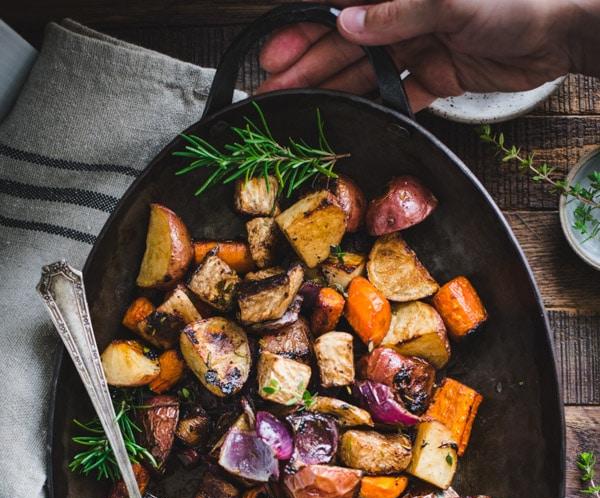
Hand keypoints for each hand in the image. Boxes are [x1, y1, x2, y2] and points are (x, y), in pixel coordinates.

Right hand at [257, 0, 597, 110]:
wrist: (563, 27)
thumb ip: (397, 12)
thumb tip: (349, 24)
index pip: (339, 7)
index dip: (303, 30)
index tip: (274, 54)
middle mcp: (404, 13)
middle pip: (345, 42)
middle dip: (307, 66)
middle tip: (274, 93)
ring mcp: (420, 44)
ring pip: (366, 70)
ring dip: (333, 90)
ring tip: (301, 111)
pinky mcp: (438, 73)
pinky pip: (400, 93)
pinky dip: (379, 106)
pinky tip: (352, 118)